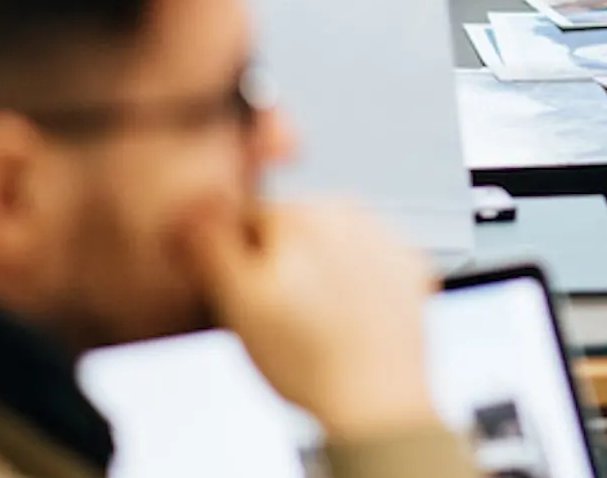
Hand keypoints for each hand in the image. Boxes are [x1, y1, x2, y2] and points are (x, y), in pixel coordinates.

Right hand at [176, 200, 439, 441]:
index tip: (246, 295)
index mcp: (303, 212)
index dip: (237, 263)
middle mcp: (351, 212)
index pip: (246, 220)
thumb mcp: (237, 300)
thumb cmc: (308, 359)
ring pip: (329, 247)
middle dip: (279, 266)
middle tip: (281, 316)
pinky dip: (356, 286)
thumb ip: (210, 243)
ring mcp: (386, 238)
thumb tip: (196, 206)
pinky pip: (366, 266)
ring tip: (317, 324)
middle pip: (291, 232)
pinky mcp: (409, 266)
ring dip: (318, 274)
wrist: (377, 400)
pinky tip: (348, 320)